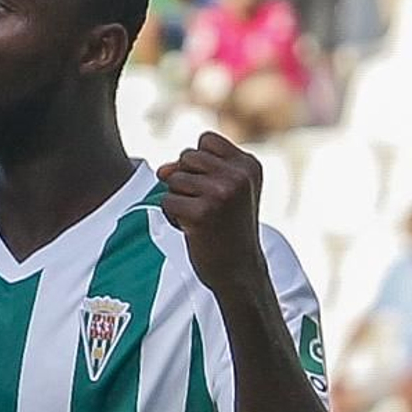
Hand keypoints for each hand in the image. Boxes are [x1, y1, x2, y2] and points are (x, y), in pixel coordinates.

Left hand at [157, 131, 263, 291]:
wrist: (239, 271)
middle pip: (187, 157)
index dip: (198, 163)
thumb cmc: (228, 230)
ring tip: (201, 219)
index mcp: (248, 165)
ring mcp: (220, 193)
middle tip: (208, 208)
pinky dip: (173, 217)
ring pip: (174, 179)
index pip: (206, 140)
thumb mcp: (224, 192)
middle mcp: (237, 175)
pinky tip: (192, 230)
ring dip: (179, 200)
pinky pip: (167, 201)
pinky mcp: (201, 213)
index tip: (213, 188)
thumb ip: (195, 170)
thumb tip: (162, 171)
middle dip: (187, 182)